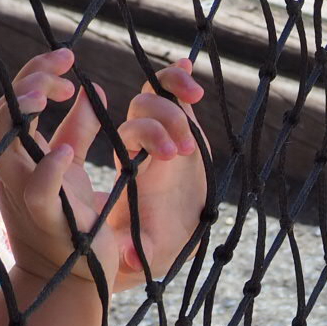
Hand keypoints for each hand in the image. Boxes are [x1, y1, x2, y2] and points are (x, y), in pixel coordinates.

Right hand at [0, 48, 121, 290]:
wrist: (75, 279)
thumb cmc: (72, 222)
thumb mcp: (74, 168)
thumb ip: (77, 131)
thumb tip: (89, 88)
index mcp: (21, 156)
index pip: (15, 102)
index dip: (37, 73)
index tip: (70, 57)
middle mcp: (14, 172)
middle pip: (6, 113)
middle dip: (30, 81)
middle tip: (66, 64)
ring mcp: (23, 196)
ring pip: (7, 147)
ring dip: (24, 114)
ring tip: (53, 91)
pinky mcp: (45, 221)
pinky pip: (37, 192)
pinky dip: (48, 170)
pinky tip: (66, 151)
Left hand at [109, 59, 208, 287]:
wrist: (168, 230)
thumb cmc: (151, 239)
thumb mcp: (143, 247)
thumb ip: (138, 250)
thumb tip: (131, 259)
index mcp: (130, 166)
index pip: (131, 135)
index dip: (148, 135)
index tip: (170, 155)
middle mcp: (142, 143)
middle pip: (145, 110)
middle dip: (168, 121)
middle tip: (185, 149)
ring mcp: (163, 130)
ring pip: (159, 96)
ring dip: (175, 93)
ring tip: (196, 97)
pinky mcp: (183, 127)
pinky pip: (175, 94)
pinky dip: (179, 78)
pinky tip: (188, 66)